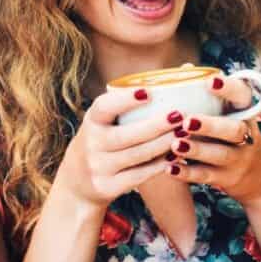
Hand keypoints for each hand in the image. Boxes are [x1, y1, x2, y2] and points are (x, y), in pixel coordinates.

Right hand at [54, 88, 178, 206]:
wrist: (76, 183)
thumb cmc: (101, 142)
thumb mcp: (101, 123)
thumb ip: (125, 106)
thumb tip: (175, 74)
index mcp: (91, 121)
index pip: (103, 107)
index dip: (125, 100)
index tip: (148, 92)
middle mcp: (91, 144)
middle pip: (127, 135)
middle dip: (156, 125)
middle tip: (179, 115)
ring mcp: (98, 168)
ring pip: (138, 155)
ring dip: (164, 144)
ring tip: (184, 133)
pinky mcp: (108, 187)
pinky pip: (139, 175)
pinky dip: (159, 165)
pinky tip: (176, 155)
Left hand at [166, 74, 260, 206]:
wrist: (258, 179)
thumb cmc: (234, 137)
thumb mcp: (231, 115)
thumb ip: (210, 96)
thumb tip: (185, 68)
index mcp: (246, 114)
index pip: (244, 97)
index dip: (229, 89)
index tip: (211, 82)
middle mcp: (246, 136)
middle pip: (233, 130)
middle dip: (211, 125)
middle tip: (187, 121)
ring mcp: (238, 160)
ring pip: (220, 155)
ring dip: (197, 149)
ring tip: (175, 144)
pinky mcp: (227, 179)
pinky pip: (207, 176)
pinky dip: (188, 173)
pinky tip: (170, 168)